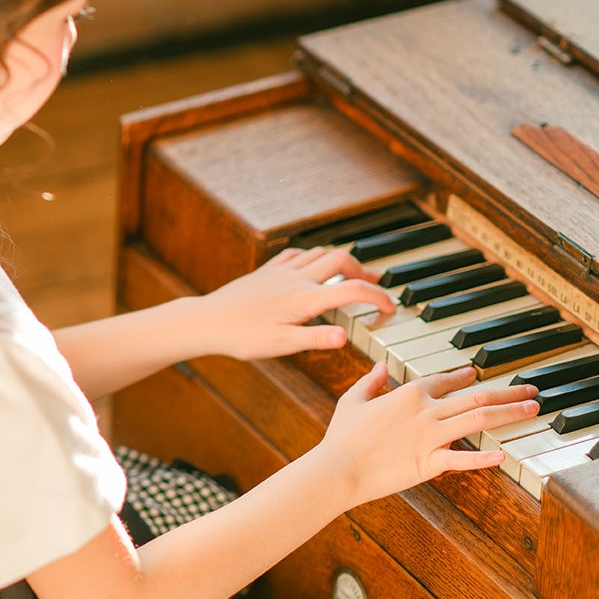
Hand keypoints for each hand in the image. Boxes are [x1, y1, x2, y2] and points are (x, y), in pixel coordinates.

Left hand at [198, 246, 395, 359]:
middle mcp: (296, 278)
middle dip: (364, 271)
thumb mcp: (281, 345)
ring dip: (342, 262)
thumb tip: (345, 337)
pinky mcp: (268, 270)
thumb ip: (315, 340)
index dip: (378, 298)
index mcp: (304, 299)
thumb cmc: (242, 337)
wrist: (208, 321)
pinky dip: (315, 257)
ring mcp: (282, 270)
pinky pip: (299, 253)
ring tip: (351, 275)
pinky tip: (313, 267)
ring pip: (322, 252)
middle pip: (342, 260)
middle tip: (375, 285)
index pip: (352, 290)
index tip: (390, 308)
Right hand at [318, 363, 539, 508]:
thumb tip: (381, 367)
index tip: (478, 375)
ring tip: (532, 410)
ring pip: (479, 419)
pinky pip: (462, 459)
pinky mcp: (429, 462)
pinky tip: (503, 454)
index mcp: (407, 394)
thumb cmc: (340, 438)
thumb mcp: (351, 401)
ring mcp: (430, 436)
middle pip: (476, 396)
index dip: (465, 376)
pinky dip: (484, 458)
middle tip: (530, 390)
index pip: (444, 380)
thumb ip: (369, 382)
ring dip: (509, 413)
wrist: (336, 469)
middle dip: (507, 392)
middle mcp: (425, 411)